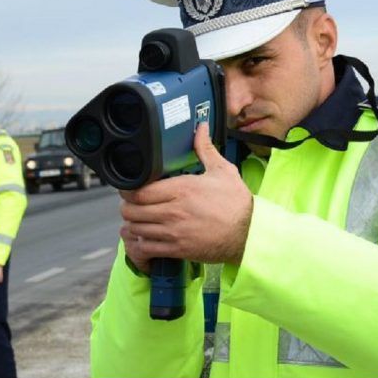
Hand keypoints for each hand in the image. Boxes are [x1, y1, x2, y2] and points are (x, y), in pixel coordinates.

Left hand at [119, 122, 252, 273]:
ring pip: (135, 228)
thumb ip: (205, 149)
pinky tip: (145, 237)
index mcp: (182, 188)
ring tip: (138, 220)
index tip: (130, 188)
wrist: (249, 233)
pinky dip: (140, 243)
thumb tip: (201, 128)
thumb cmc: (237, 203)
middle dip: (128, 206)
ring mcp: (174, 231)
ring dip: (133, 224)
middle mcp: (174, 210)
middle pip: (131, 210)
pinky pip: (145, 248)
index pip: (139, 190)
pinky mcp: (177, 249)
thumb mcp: (223, 171)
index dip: (128, 189)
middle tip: (133, 204)